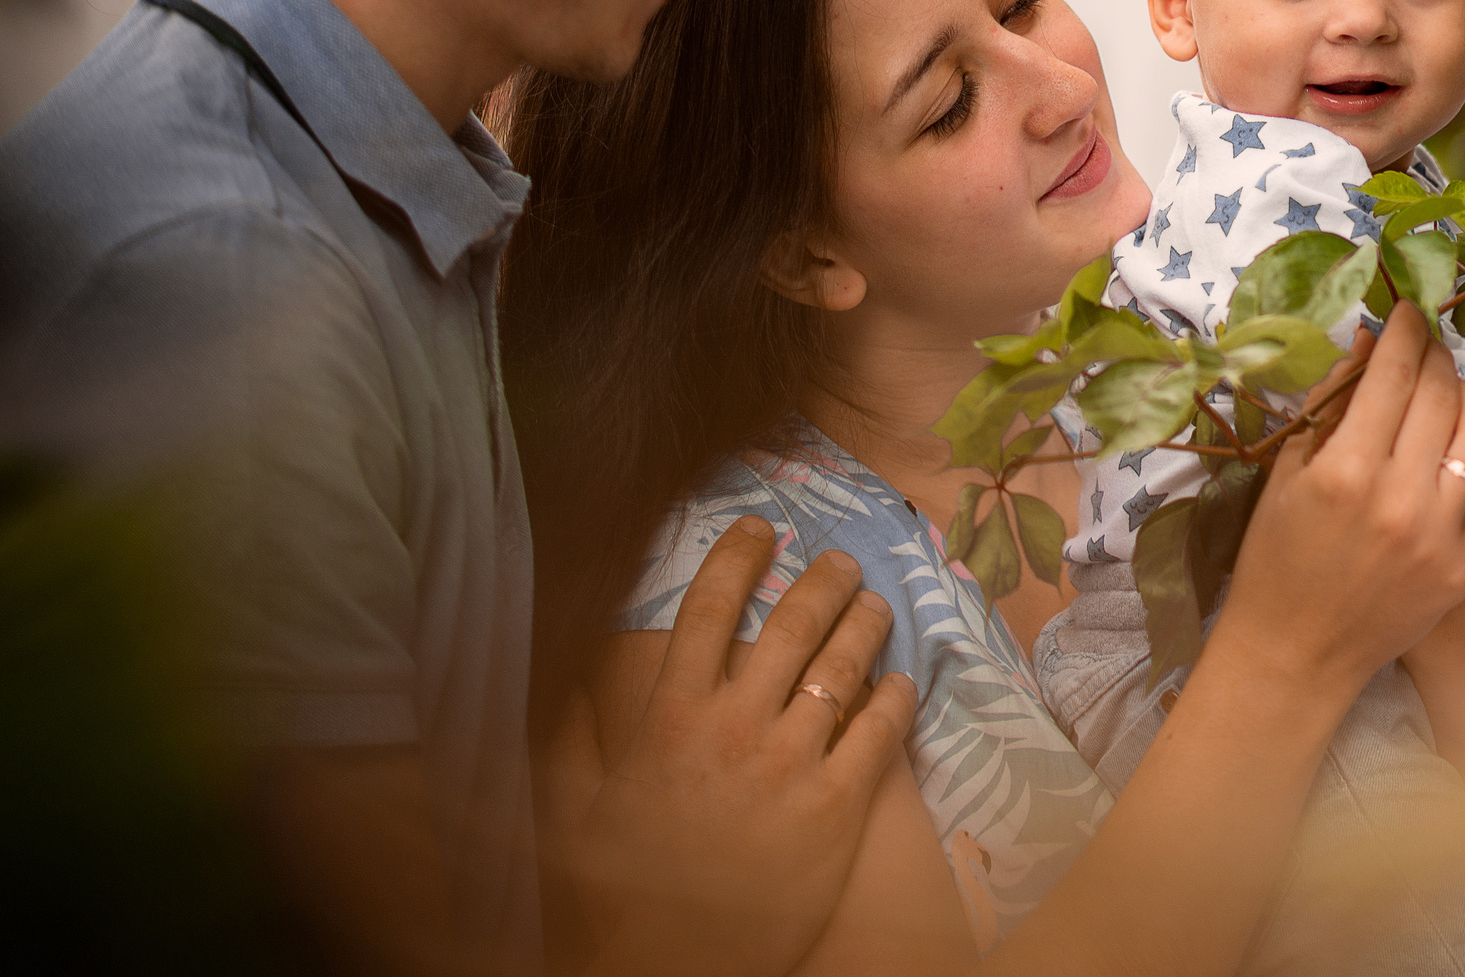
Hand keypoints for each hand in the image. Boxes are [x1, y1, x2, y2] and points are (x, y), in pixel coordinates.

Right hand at [552, 517, 916, 975]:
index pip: (708, 608)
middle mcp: (734, 726)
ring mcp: (789, 763)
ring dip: (863, 625)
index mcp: (671, 716)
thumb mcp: (576, 803)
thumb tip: (564, 674)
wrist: (673, 964)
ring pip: (840, 667)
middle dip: (821, 581)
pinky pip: (876, 734)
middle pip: (790, 625)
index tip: (758, 531)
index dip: (737, 558)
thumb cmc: (620, 889)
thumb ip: (573, 732)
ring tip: (876, 604)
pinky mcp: (834, 807)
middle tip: (841, 561)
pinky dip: (893, 699)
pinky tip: (900, 681)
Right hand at [1217, 310, 1464, 689]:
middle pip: (1441, 395)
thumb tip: (1367, 346)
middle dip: (1436, 356)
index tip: (1409, 308)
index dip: (1406, 332)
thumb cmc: (1274, 559)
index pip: (1393, 376)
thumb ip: (1328, 407)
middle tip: (1427, 342)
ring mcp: (1441, 535)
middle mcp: (1401, 499)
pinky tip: (1445, 461)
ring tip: (1449, 391)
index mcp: (1346, 472)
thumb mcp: (1286, 475)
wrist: (1296, 653)